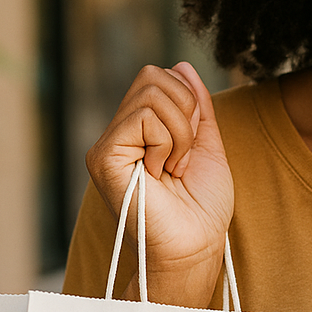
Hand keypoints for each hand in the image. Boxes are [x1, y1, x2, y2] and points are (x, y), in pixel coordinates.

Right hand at [85, 63, 233, 305]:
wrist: (196, 245)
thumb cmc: (202, 206)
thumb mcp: (207, 145)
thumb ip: (195, 106)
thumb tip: (181, 65)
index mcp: (139, 130)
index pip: (160, 76)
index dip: (189, 103)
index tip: (190, 149)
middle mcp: (118, 134)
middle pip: (153, 75)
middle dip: (186, 114)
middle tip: (182, 158)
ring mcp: (107, 144)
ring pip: (152, 93)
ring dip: (180, 134)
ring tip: (173, 169)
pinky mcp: (104, 156)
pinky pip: (144, 117)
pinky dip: (168, 143)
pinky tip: (160, 173)